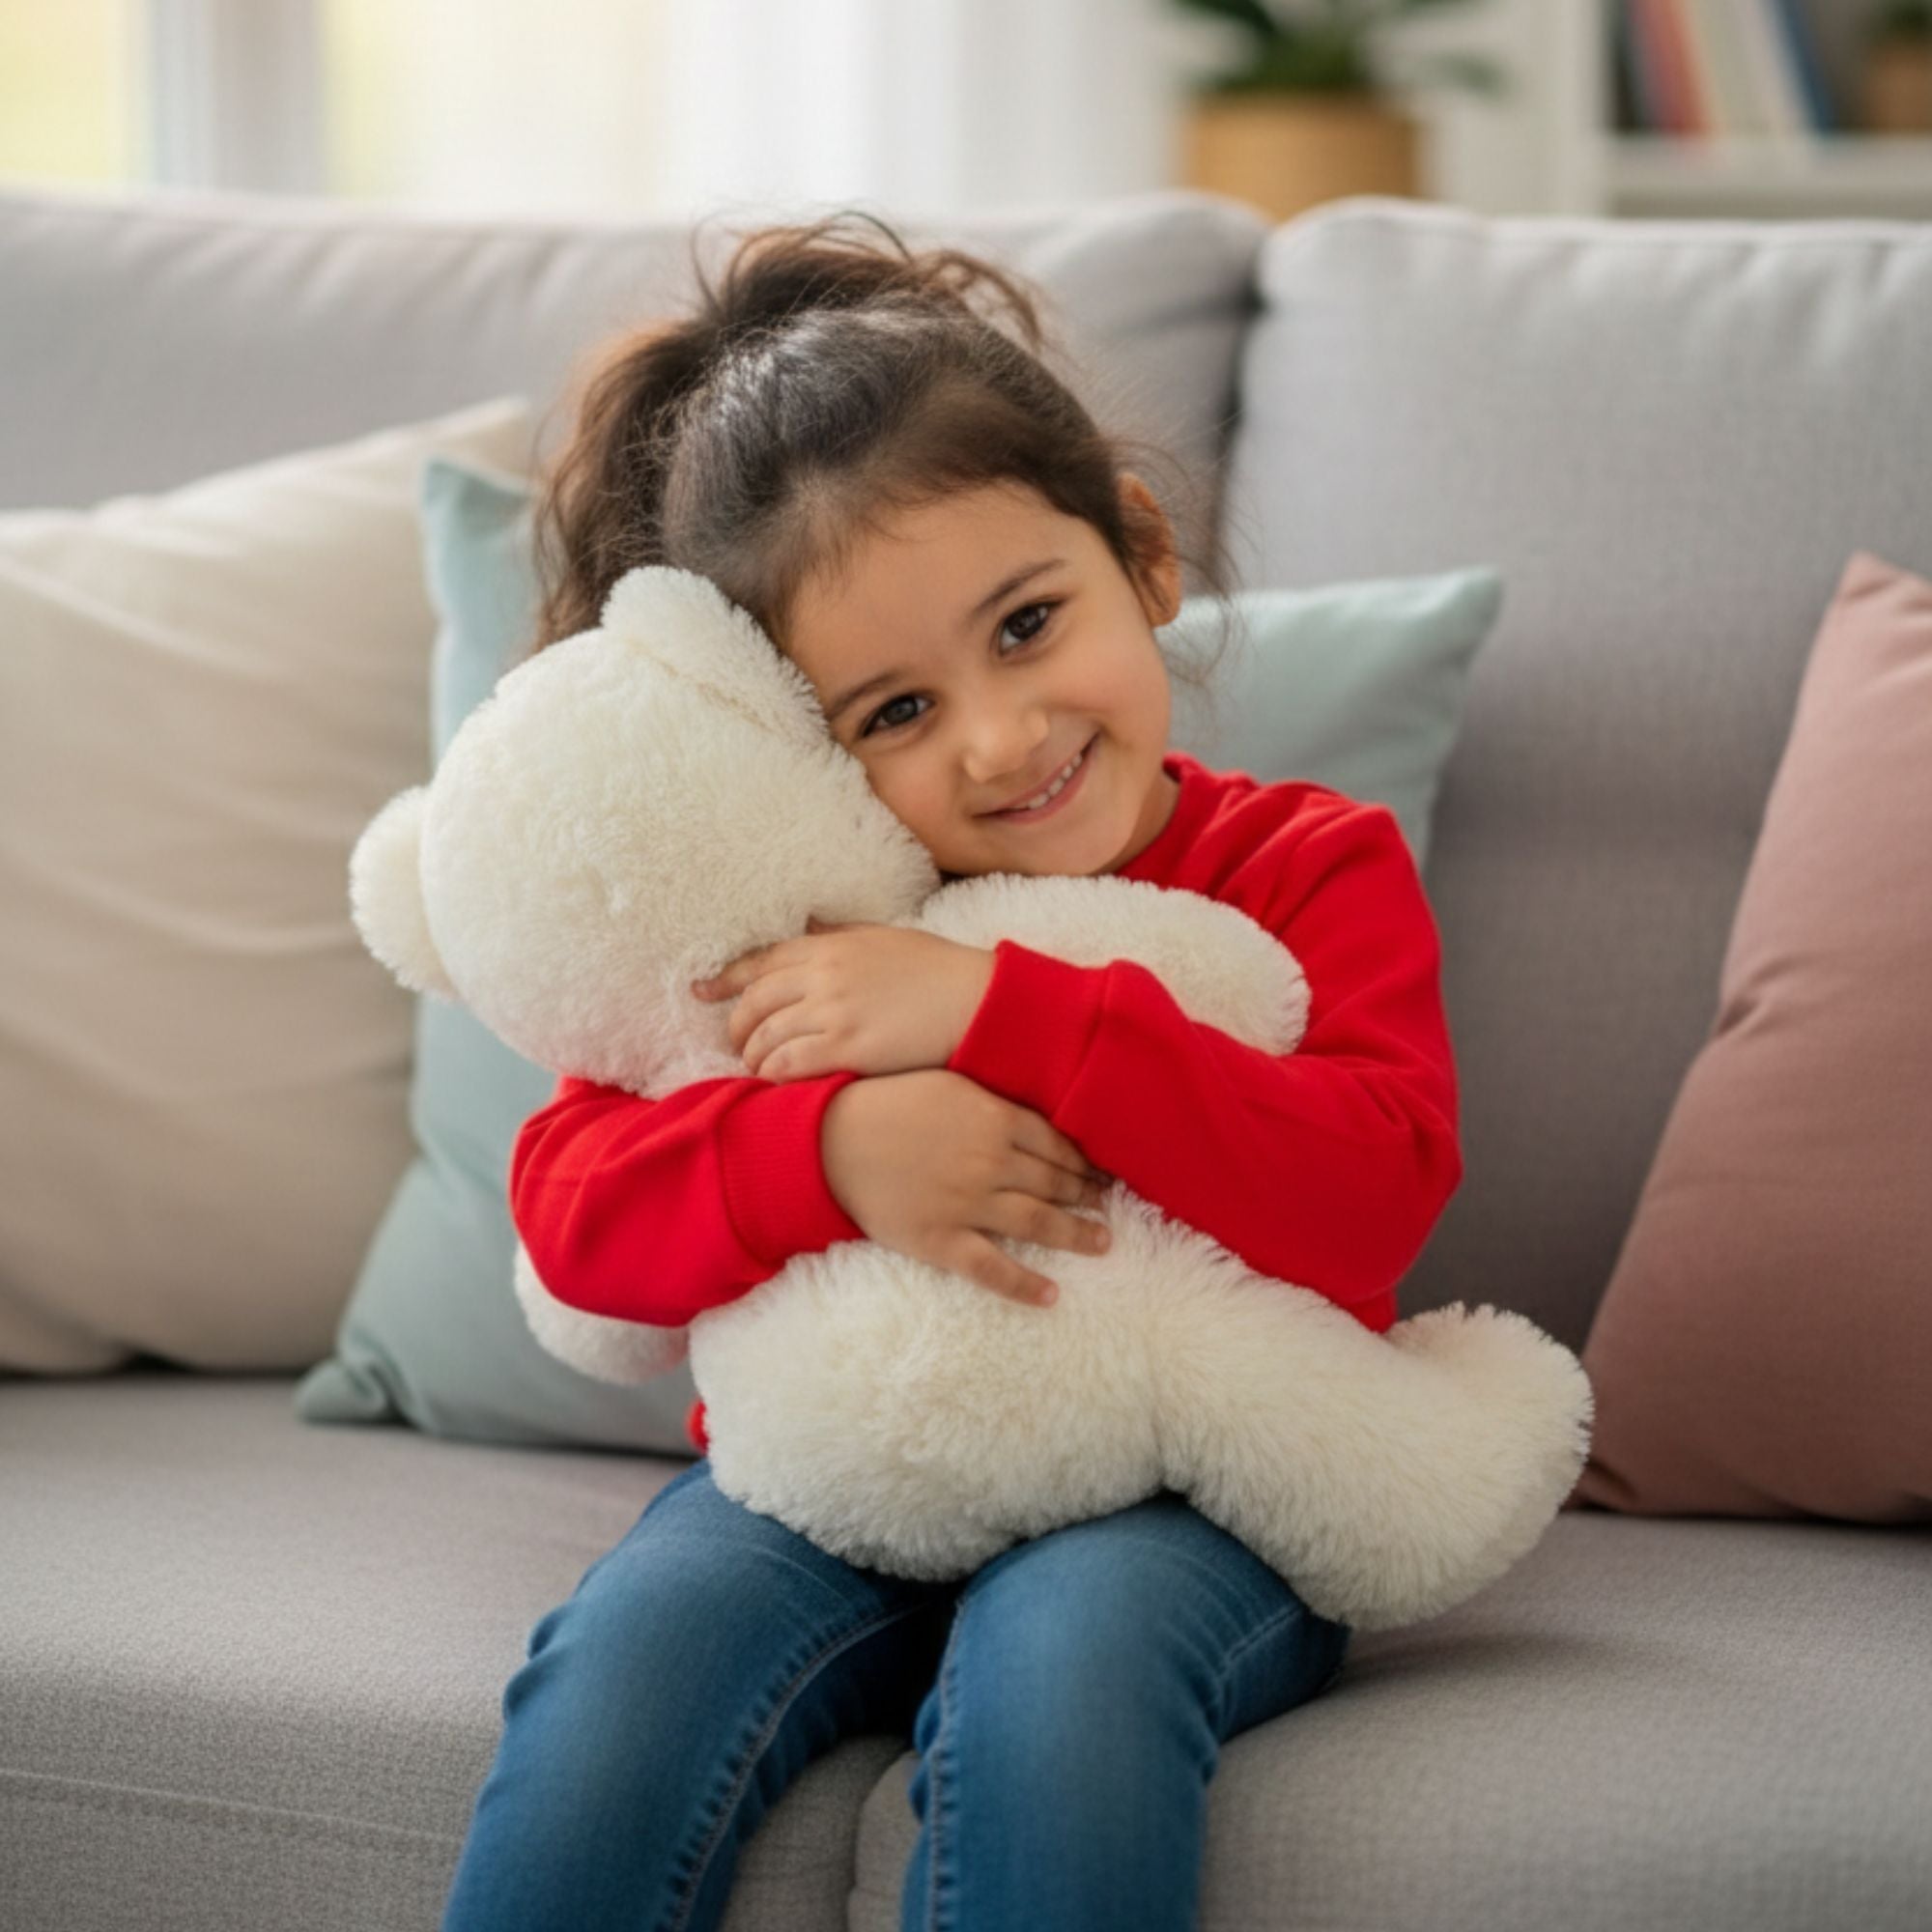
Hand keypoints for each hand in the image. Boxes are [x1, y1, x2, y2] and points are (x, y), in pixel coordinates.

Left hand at [692, 918, 994, 1080]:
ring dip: (753, 1056)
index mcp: (831, 946)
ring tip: (756, 1068)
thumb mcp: (885, 937)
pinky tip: (773, 1085)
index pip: (761, 962)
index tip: (701, 992)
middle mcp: (823, 975)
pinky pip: (788, 1064)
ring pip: (766, 1037)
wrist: (976, 1000)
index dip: (726, 979)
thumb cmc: (938, 969)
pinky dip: (773, 1076)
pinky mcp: (847, 1048)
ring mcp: (833, 1012)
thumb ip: (842, 931)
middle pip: (755, 1002)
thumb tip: (810, 922)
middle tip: (735, 1043)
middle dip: (738, 1026)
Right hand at [821, 1069, 1112, 1307]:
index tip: (1102, 1170)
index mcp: (995, 1119)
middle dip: (1087, 1194)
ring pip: (1037, 1223)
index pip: (1057, 1144)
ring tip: (1103, 1243)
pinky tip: (1052, 1296)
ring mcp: (968, 1204)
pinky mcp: (941, 1240)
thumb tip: (1032, 1116)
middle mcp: (991, 1162)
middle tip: (1109, 1203)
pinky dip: (1024, 1284)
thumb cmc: (886, 1102)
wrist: (830, 1139)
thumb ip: (992, 1101)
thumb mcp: (948, 1084)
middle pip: (1055, 1182)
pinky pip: (991, 1269)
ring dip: (1077, 1234)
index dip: (1084, 1160)